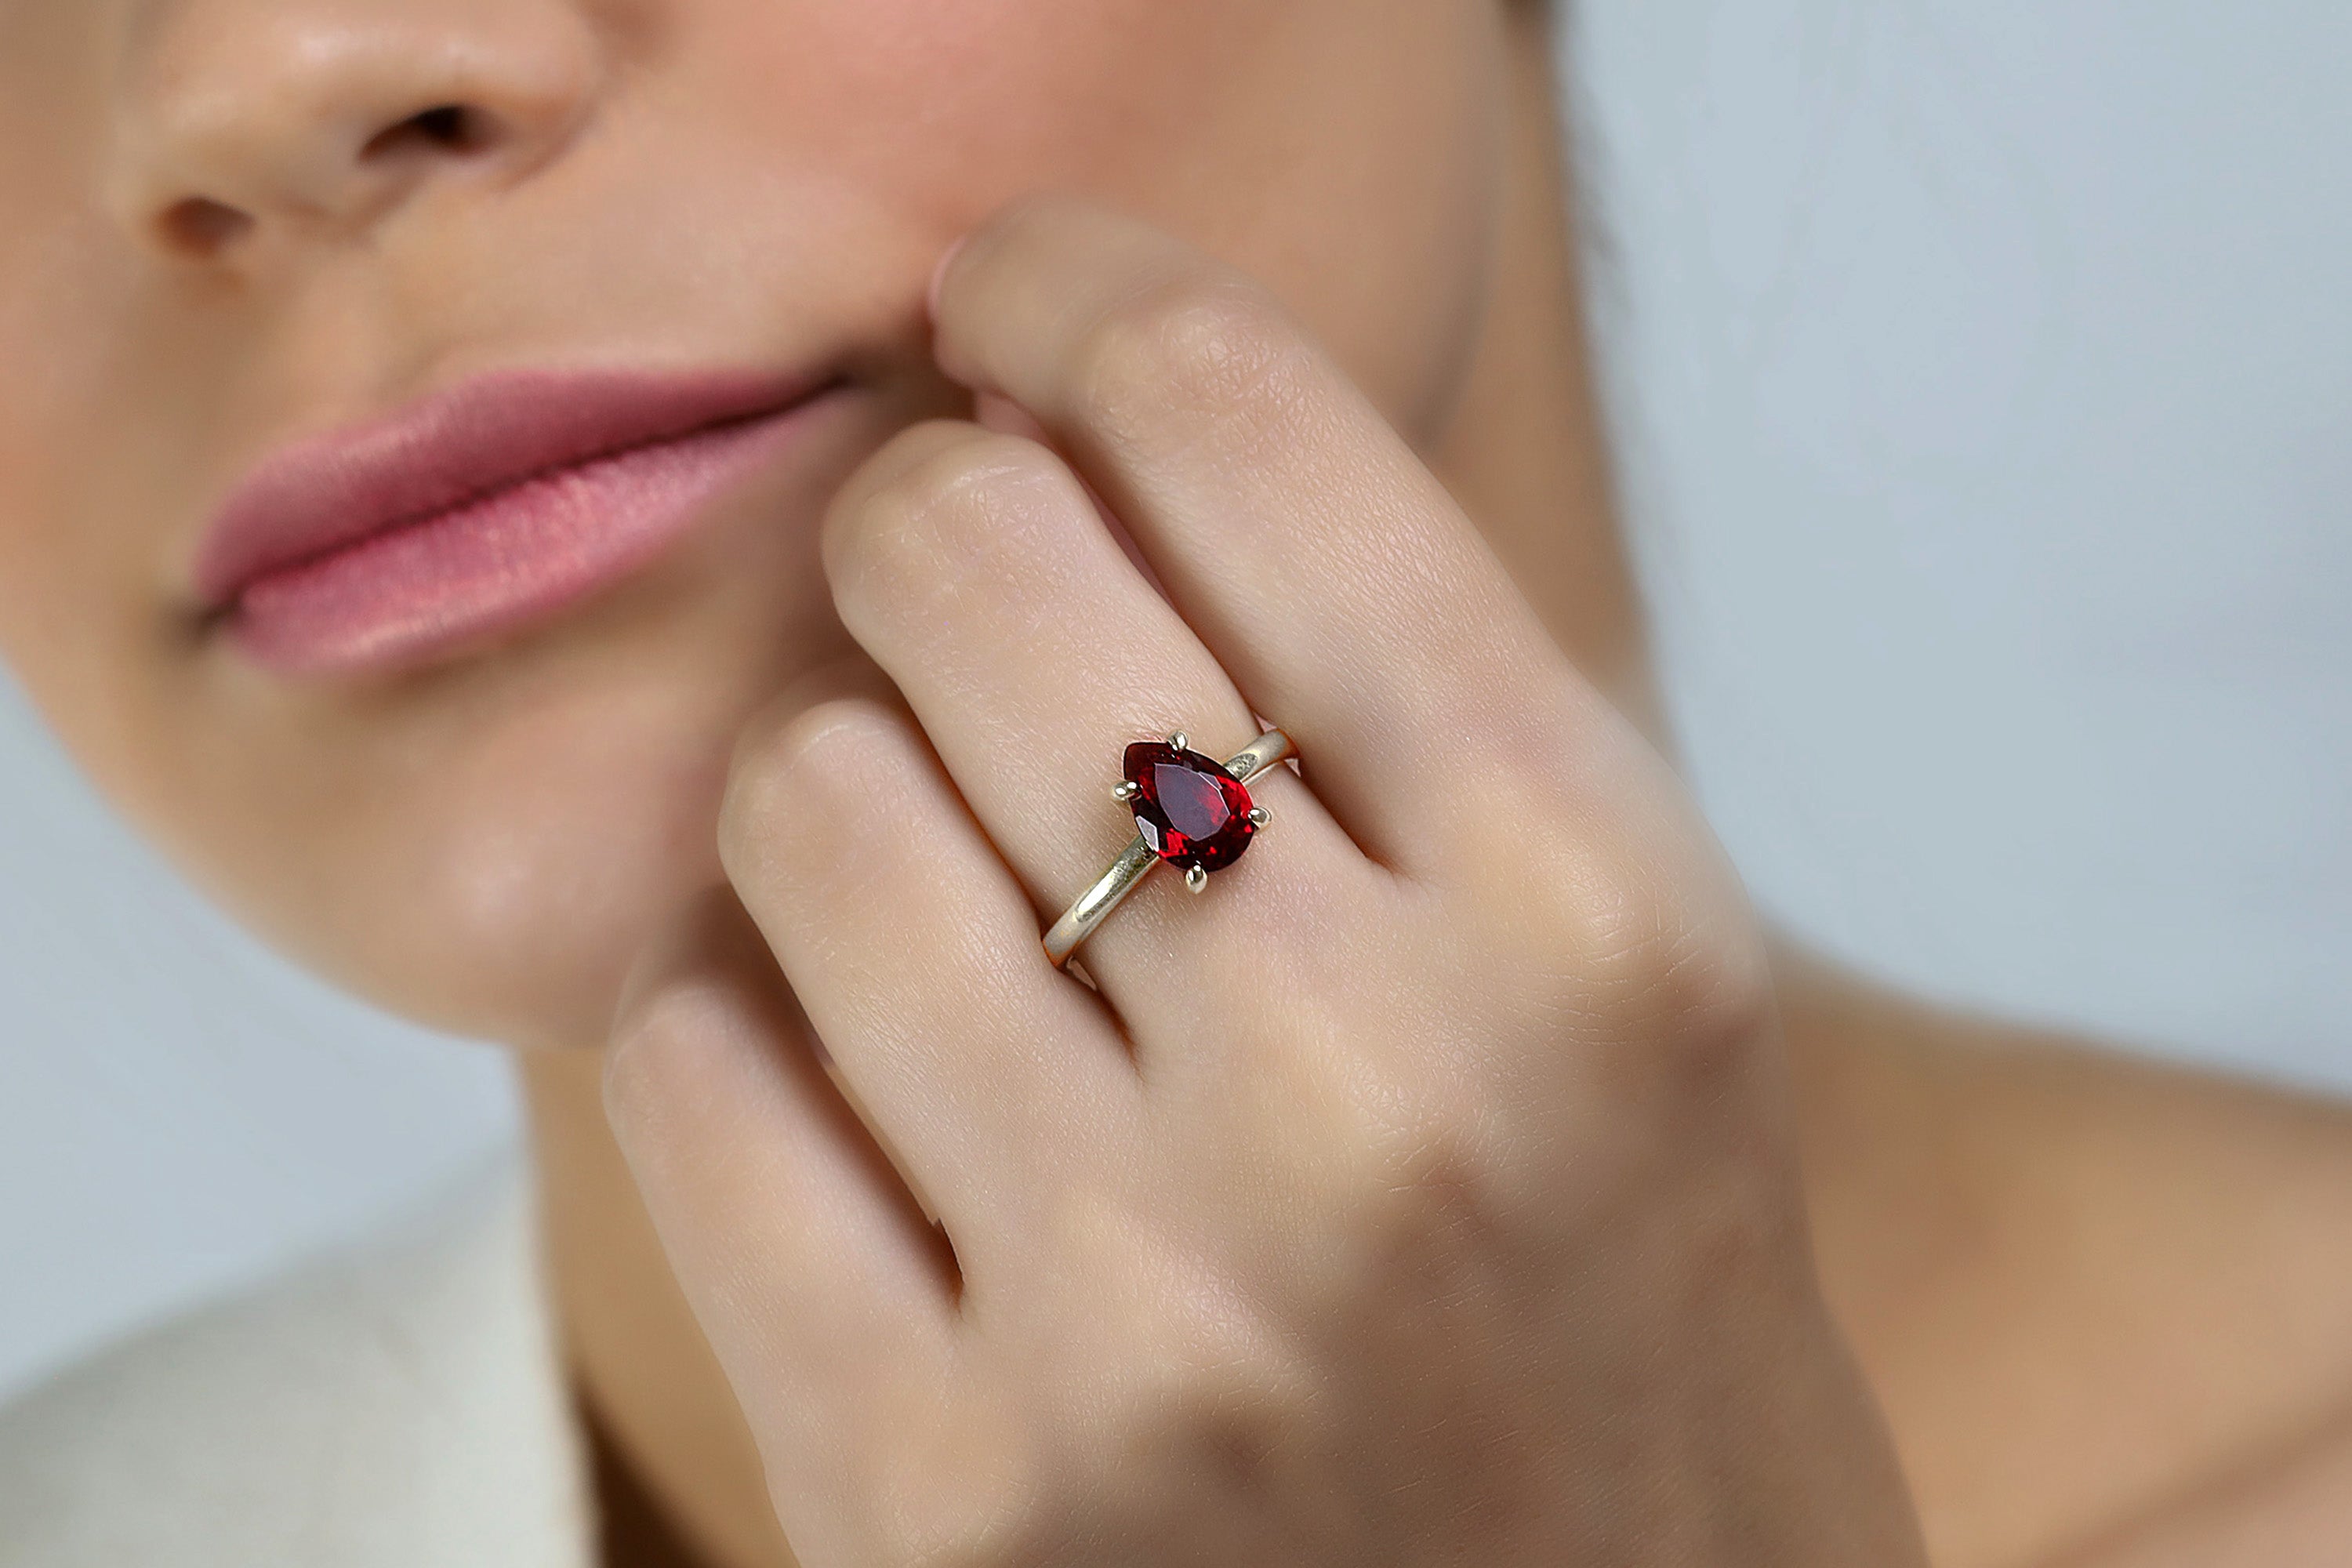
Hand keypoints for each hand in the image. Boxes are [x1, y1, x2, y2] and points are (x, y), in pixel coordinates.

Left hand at [603, 195, 1925, 1566]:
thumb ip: (1390, 682)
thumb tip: (1048, 401)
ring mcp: (1148, 1313)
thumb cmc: (1614, 1302)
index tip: (1018, 295)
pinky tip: (881, 1105)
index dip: (1075, 285)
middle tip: (962, 585)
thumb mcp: (1620, 962)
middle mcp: (1385, 1094)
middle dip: (932, 522)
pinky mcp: (940, 1493)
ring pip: (798, 801)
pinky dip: (759, 1037)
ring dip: (848, 800)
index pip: (1236, 419)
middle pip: (961, 554)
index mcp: (1599, 915)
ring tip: (962, 908)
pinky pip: (698, 1071)